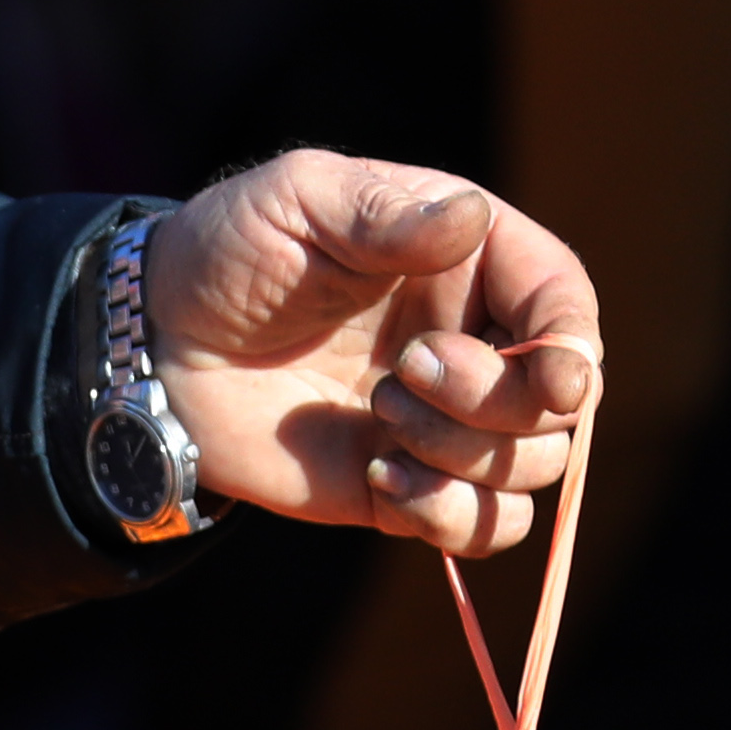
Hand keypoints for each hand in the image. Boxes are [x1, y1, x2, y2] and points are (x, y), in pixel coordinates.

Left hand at [147, 154, 603, 552]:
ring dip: (466, 456)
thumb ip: (384, 215)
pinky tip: (379, 477)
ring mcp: (446, 421)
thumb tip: (471, 219)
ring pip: (532, 469)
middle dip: (497, 400)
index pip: (566, 304)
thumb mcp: (299, 201)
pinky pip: (484, 528)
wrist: (155, 348)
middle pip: (561, 401)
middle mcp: (475, 341)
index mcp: (469, 259)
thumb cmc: (229, 253)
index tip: (557, 380)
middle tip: (403, 372)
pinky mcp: (411, 488)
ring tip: (378, 418)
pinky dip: (448, 516)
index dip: (575, 345)